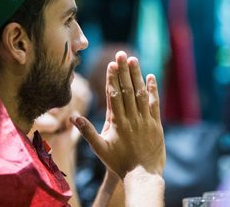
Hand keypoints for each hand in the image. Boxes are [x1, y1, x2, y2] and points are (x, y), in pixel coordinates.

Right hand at [71, 51, 164, 178]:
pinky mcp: (156, 125)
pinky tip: (150, 77)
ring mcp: (145, 120)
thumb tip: (73, 116)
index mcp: (117, 122)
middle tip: (121, 54)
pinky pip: (154, 104)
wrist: (142, 176)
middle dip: (124, 71)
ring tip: (134, 59)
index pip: (114, 95)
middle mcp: (132, 118)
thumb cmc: (119, 163)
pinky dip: (153, 90)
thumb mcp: (100, 148)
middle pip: (127, 90)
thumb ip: (87, 131)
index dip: (113, 78)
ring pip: (141, 94)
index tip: (111, 64)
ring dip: (137, 75)